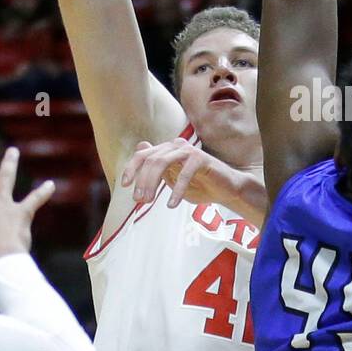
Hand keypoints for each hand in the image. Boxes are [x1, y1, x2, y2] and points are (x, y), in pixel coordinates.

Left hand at [122, 136, 243, 209]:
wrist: (227, 190)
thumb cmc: (199, 185)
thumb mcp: (173, 179)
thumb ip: (157, 168)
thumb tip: (140, 147)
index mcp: (167, 149)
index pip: (143, 155)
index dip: (131, 168)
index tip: (125, 185)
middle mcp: (176, 145)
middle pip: (150, 159)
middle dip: (141, 181)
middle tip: (140, 201)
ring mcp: (189, 150)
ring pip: (162, 162)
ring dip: (152, 183)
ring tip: (149, 201)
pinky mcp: (201, 158)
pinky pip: (184, 174)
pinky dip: (176, 190)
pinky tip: (171, 205)